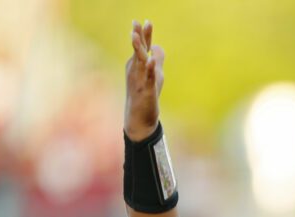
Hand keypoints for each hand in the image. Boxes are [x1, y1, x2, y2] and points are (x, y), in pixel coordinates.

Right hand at [124, 20, 164, 140]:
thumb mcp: (155, 74)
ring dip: (138, 49)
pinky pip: (148, 78)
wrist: (140, 117)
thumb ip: (157, 60)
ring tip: (135, 35)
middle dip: (138, 36)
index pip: (141, 46)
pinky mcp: (146, 90)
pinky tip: (152, 60)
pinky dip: (149, 68)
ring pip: (139, 62)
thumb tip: (159, 46)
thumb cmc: (147, 93)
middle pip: (138, 50)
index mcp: (137, 64)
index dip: (143, 34)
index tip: (145, 20)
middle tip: (137, 22)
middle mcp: (135, 70)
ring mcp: (139, 80)